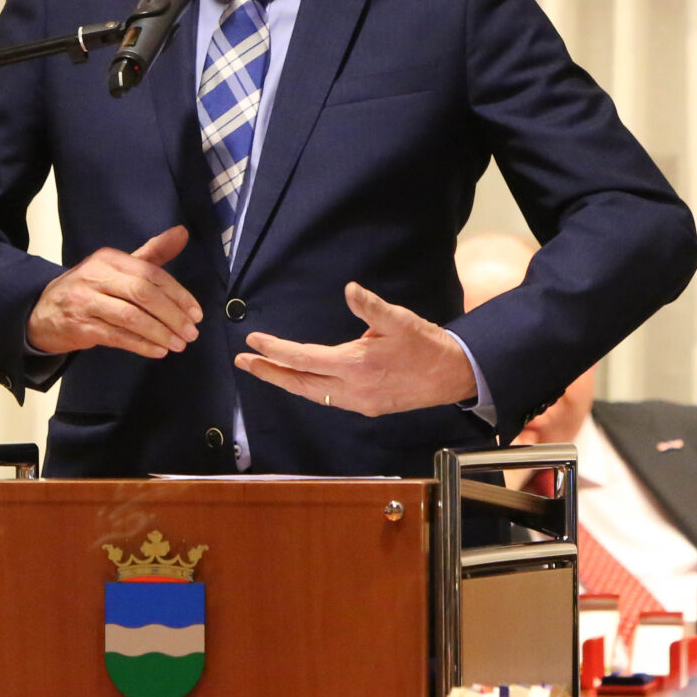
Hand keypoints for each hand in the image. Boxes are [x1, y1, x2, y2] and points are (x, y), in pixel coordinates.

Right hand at [27, 226, 201, 358]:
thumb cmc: (89, 289)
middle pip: (143, 293)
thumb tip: (183, 232)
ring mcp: (86, 302)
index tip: (196, 313)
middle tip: (191, 332)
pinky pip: (117, 337)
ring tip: (179, 344)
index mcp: (109, 258)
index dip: (177, 294)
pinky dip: (141, 345)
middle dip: (172, 315)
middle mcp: (96, 276)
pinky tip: (158, 350)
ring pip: (131, 317)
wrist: (43, 312)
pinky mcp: (80, 327)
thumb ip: (151, 254)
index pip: (150, 273)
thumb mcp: (116, 267)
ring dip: (160, 332)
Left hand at [235, 283, 479, 416]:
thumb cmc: (425, 344)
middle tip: (243, 362)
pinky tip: (300, 379)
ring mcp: (358, 403)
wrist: (452, 375)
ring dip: (286, 381)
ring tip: (264, 369)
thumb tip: (349, 289)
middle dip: (268, 372)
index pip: (303, 358)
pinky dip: (307, 387)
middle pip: (299, 382)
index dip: (275, 349)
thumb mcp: (399, 320)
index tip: (253, 340)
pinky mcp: (366, 407)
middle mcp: (351, 390)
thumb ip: (371, 307)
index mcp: (355, 365)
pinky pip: (327, 398)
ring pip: (311, 393)